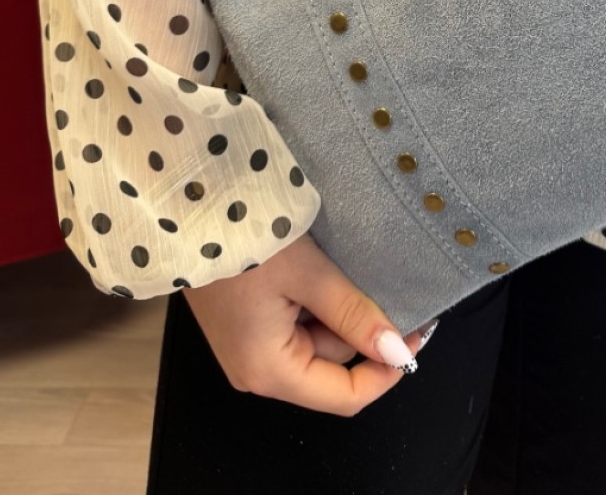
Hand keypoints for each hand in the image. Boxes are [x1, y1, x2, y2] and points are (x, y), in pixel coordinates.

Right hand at [182, 233, 435, 414]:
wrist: (189, 208)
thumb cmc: (245, 241)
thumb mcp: (309, 275)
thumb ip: (354, 315)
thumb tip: (397, 351)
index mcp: (269, 372)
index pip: (345, 397)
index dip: (386, 372)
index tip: (416, 333)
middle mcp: (255, 371)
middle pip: (331, 365)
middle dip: (360, 328)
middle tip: (382, 281)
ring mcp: (247, 347)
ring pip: (316, 340)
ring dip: (337, 309)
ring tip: (340, 264)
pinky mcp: (244, 324)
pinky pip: (294, 324)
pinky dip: (314, 301)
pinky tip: (317, 267)